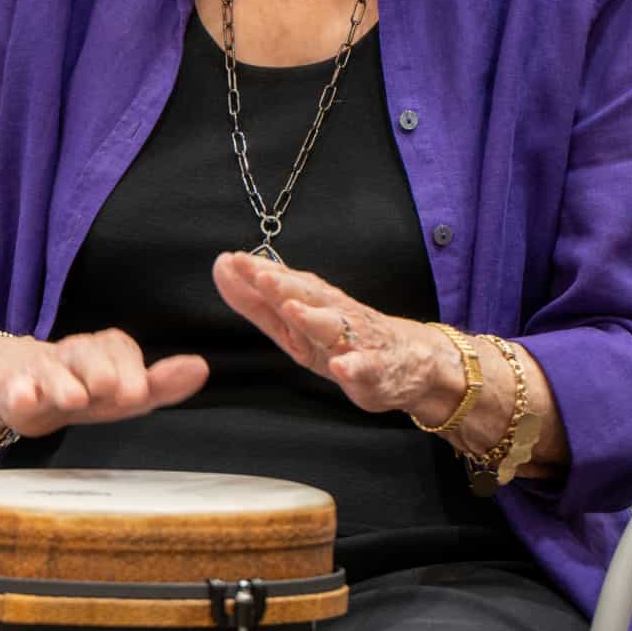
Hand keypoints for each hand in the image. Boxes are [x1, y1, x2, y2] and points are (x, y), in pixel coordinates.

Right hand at [0, 328, 208, 438]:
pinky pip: (9, 384)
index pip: (119, 349)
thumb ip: (160, 385)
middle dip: (100, 371)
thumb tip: (202, 367)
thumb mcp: (117, 394)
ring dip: (63, 382)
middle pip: (87, 354)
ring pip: (50, 370)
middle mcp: (71, 355)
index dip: (130, 369)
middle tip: (111, 390)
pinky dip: (18, 391)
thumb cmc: (75, 389)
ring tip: (75, 397)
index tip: (139, 391)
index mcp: (101, 353)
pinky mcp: (4, 383)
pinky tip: (24, 399)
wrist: (8, 383)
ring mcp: (36, 368)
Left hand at [212, 252, 565, 468]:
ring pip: (335, 328)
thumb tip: (221, 266)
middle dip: (284, 287)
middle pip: (308, 298)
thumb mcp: (294, 324)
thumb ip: (255, 301)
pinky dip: (354, 368)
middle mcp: (335, 316)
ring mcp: (357, 342)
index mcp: (313, 304)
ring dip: (314, 317)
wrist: (410, 361)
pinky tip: (342, 368)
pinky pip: (365, 368)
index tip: (232, 261)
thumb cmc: (343, 339)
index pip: (284, 285)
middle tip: (259, 274)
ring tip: (293, 310)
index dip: (258, 274)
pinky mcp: (376, 369)